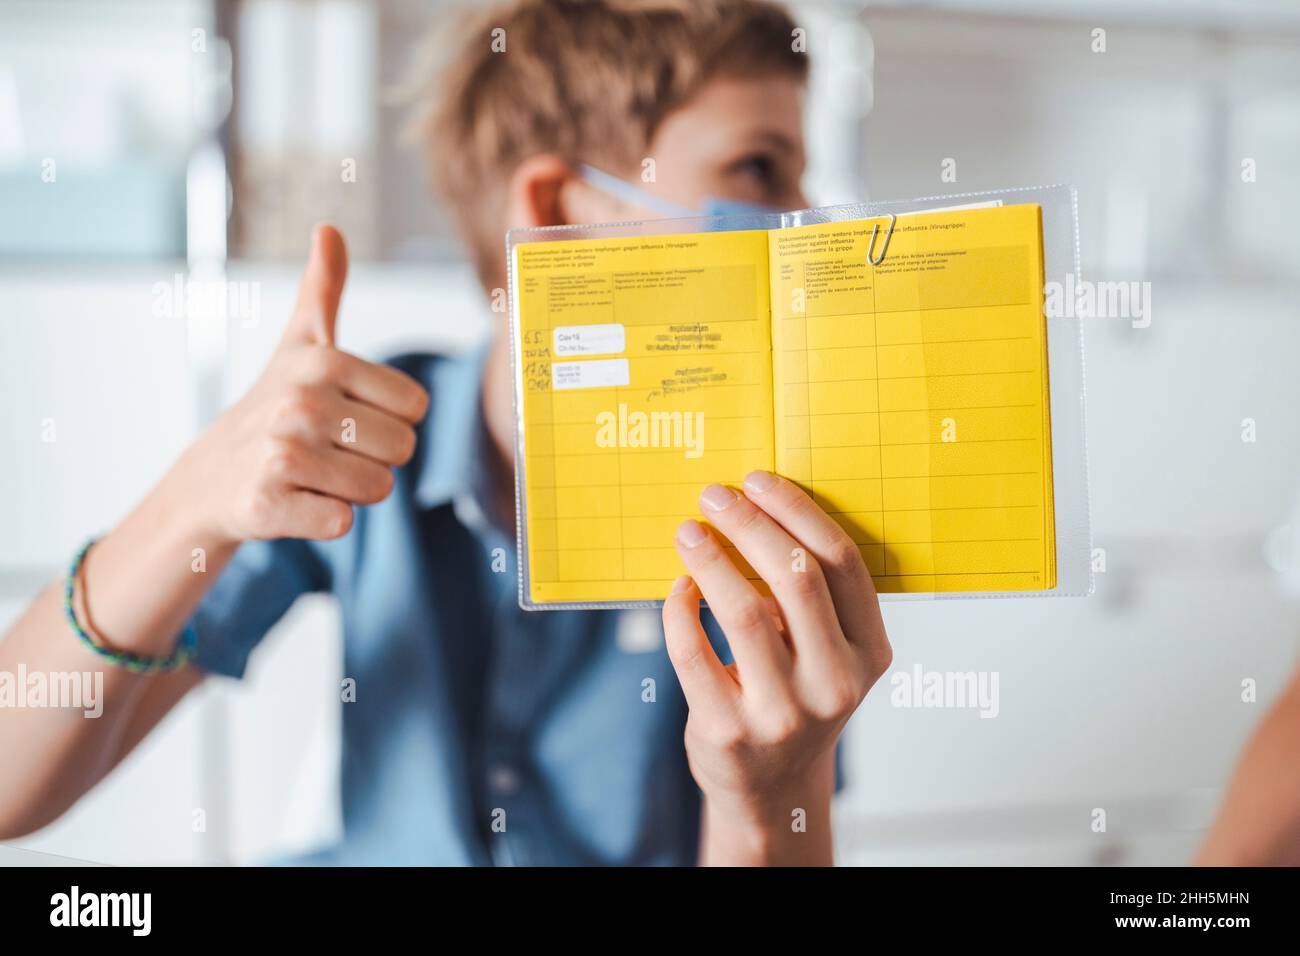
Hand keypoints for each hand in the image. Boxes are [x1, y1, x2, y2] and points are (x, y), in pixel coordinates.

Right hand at [177, 225, 428, 544]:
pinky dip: (324, 520)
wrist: (209, 480)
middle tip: (327, 452)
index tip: (346, 417)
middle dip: (373, 459)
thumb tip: (329, 228)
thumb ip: (323, 290)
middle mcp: (300, 402)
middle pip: (402, 450)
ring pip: (378, 489)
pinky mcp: (268, 505)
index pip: (416, 408)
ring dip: (351, 492)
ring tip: (311, 477)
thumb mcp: (298, 346)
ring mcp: (282, 454)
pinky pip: (343, 523)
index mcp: (322, 362)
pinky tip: (293, 503)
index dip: (389, 421)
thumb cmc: (271, 410)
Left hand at [662, 470, 891, 864]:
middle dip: (750, 524)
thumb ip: (809, 595)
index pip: (841, 563)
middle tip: (715, 496)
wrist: (771, 788)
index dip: (796, 512)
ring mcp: (783, 713)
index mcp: (869, 652)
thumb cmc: (795, 696)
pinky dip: (680, 609)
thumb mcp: (825, 652)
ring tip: (688, 532)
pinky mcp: (728, 732)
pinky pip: (693, 651)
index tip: (758, 480)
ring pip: (743, 612)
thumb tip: (754, 506)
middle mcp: (835, 684)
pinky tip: (680, 588)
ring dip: (710, 560)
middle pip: (795, 578)